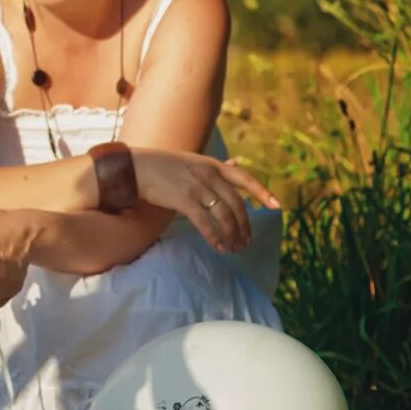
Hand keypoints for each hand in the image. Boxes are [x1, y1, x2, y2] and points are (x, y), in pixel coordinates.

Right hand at [130, 148, 279, 252]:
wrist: (133, 167)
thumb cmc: (161, 166)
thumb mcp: (192, 161)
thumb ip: (215, 166)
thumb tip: (236, 164)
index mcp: (212, 164)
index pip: (244, 178)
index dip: (262, 192)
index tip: (277, 206)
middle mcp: (208, 174)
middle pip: (236, 203)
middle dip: (244, 225)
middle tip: (246, 241)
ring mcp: (196, 186)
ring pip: (224, 215)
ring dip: (231, 234)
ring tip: (233, 248)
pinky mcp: (183, 199)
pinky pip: (205, 222)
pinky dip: (214, 236)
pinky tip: (218, 246)